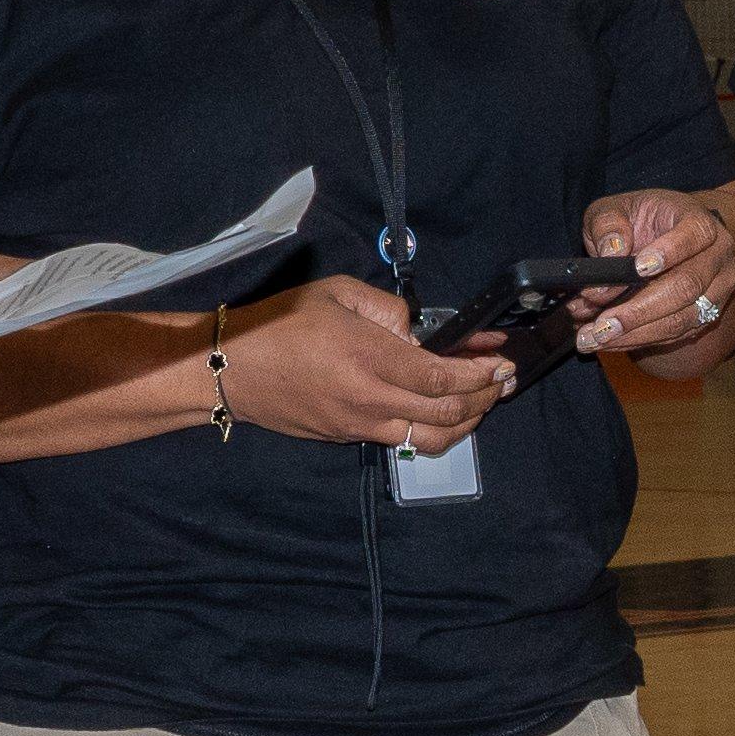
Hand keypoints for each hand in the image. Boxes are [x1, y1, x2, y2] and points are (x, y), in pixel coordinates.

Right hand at [216, 271, 511, 450]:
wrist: (231, 370)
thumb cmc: (280, 324)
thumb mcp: (336, 294)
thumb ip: (386, 308)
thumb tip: (417, 331)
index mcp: (369, 357)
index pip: (440, 377)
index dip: (478, 374)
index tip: (501, 362)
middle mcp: (370, 398)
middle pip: (447, 413)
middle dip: (485, 398)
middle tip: (503, 381)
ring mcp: (360, 425)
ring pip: (431, 439)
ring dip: (467, 424)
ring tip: (482, 404)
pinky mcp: (350, 437)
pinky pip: (403, 441)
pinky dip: (433, 431)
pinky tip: (443, 414)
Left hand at [569, 185, 734, 367]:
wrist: (657, 238)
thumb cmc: (636, 220)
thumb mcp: (613, 208)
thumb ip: (607, 224)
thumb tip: (611, 253)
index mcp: (700, 222)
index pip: (694, 235)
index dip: (668, 253)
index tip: (637, 269)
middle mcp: (717, 258)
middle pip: (687, 287)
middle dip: (640, 309)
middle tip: (602, 324)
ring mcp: (715, 292)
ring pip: (680, 320)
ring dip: (634, 334)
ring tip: (594, 338)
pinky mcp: (704, 318)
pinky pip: (673, 336)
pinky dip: (636, 341)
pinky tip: (607, 342)